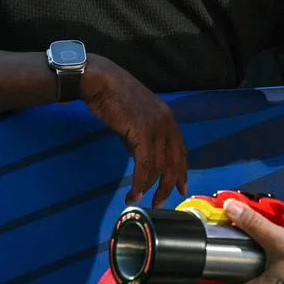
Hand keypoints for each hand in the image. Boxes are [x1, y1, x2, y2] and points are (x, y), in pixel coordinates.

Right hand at [82, 55, 187, 206]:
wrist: (101, 81)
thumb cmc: (113, 97)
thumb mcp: (134, 120)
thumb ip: (141, 138)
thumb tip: (141, 160)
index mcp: (168, 118)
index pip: (181, 150)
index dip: (182, 171)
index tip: (181, 188)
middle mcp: (167, 123)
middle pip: (175, 161)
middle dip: (169, 184)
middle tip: (160, 202)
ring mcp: (157, 127)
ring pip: (160, 166)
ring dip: (151, 187)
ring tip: (142, 200)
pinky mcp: (143, 132)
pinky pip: (145, 164)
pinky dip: (140, 182)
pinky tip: (134, 192)